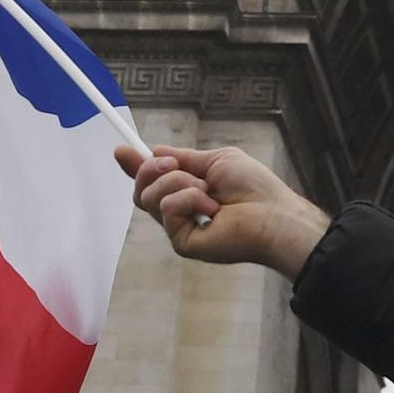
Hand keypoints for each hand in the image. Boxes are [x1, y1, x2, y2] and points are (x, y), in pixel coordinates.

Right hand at [117, 143, 329, 276]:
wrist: (272, 213)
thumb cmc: (254, 187)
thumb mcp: (215, 160)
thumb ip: (182, 157)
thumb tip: (153, 149)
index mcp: (188, 191)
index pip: (152, 182)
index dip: (135, 166)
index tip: (121, 149)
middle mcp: (180, 211)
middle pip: (141, 190)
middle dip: (149, 168)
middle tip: (173, 163)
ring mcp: (179, 228)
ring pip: (149, 197)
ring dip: (178, 182)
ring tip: (207, 189)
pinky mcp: (181, 242)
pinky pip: (166, 209)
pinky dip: (188, 199)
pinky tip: (212, 207)